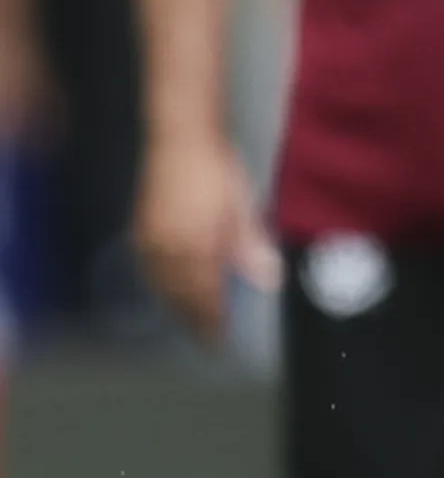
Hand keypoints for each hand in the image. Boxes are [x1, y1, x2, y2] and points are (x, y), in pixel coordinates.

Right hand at [134, 130, 280, 338]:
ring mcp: (150, 240)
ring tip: (190, 320)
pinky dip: (160, 286)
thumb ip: (252, 247)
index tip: (220, 339)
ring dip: (176, 306)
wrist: (180, 138)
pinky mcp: (141, 229)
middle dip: (193, 319)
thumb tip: (268, 280)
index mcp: (196, 247)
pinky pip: (149, 270)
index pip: (205, 297)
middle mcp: (168, 250)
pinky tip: (169, 289)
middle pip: (180, 297)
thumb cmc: (217, 170)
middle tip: (206, 338)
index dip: (213, 321)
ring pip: (162, 286)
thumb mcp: (242, 207)